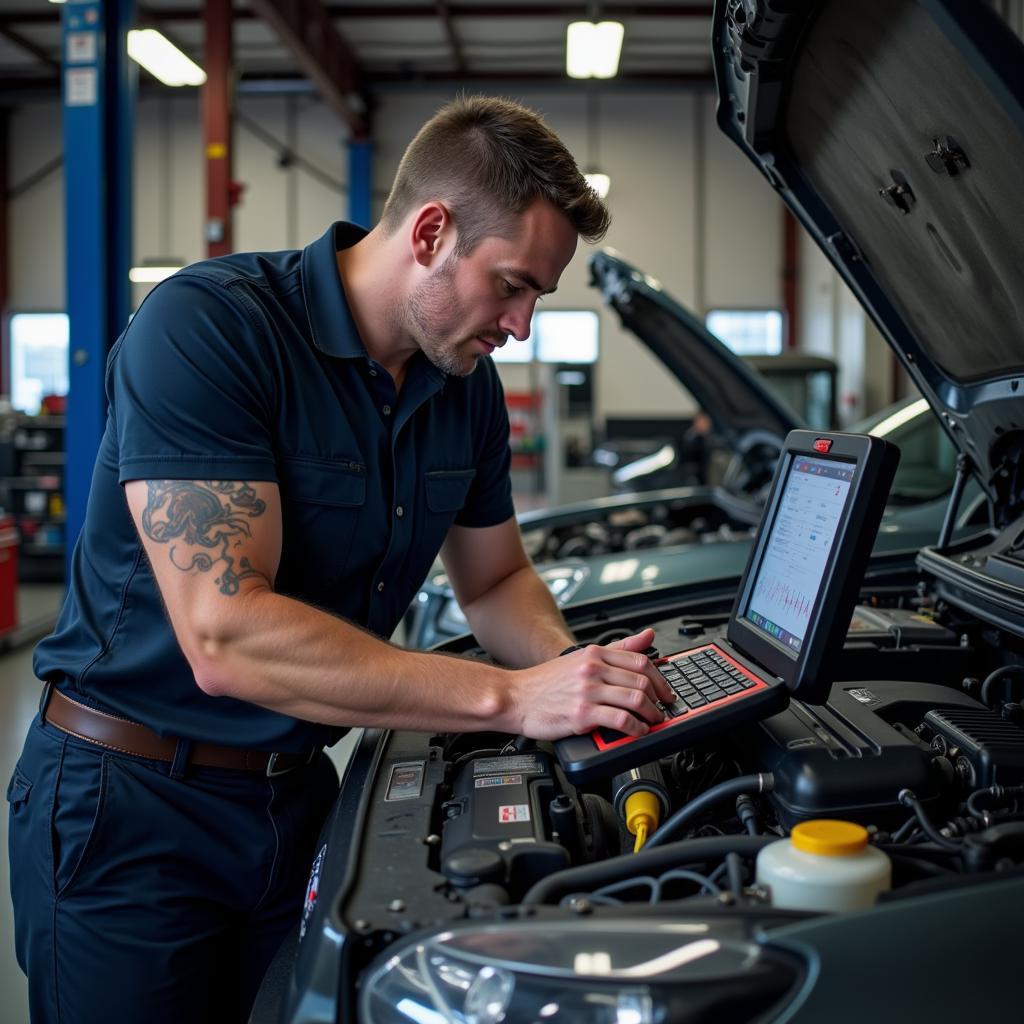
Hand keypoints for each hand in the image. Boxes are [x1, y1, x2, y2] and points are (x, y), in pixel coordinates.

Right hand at [509, 628, 674, 739]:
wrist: (515, 697)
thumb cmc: (545, 682)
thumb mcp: (582, 657)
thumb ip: (618, 648)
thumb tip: (647, 635)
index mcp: (595, 654)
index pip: (641, 660)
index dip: (660, 678)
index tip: (665, 691)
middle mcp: (593, 669)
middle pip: (642, 680)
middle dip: (659, 699)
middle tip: (662, 709)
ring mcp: (588, 691)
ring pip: (636, 699)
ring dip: (651, 715)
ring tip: (652, 722)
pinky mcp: (582, 714)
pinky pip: (621, 720)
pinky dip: (636, 728)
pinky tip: (637, 732)